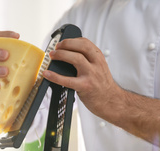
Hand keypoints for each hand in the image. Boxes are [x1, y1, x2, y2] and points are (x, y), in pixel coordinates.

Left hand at [43, 37, 159, 148]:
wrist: (112, 102)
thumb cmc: (103, 87)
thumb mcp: (99, 68)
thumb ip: (88, 61)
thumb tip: (67, 56)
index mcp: (99, 59)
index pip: (86, 43)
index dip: (72, 40)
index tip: (63, 42)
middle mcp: (96, 64)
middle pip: (81, 47)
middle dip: (66, 44)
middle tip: (56, 47)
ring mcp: (91, 75)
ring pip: (76, 58)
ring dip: (61, 55)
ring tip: (52, 56)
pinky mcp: (85, 86)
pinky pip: (67, 80)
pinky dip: (55, 76)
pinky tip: (48, 74)